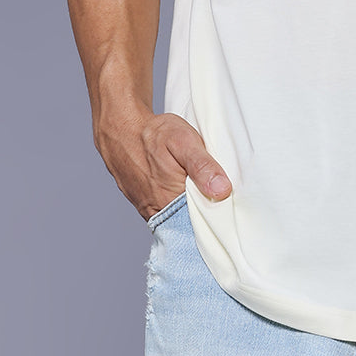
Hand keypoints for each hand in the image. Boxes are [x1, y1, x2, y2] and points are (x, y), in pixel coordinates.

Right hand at [95, 109, 232, 220]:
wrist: (122, 129)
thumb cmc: (154, 134)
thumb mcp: (184, 141)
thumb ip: (203, 166)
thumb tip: (222, 191)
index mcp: (171, 201)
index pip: (202, 226)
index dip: (219, 220)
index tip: (233, 212)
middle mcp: (158, 212)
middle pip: (191, 226)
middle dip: (208, 218)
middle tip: (225, 204)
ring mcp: (150, 211)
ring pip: (179, 221)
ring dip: (193, 214)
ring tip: (208, 198)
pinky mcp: (145, 207)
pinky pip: (168, 216)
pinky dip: (180, 210)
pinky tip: (189, 196)